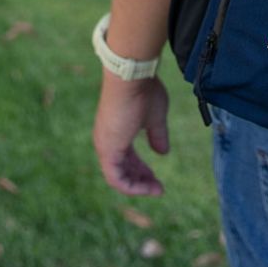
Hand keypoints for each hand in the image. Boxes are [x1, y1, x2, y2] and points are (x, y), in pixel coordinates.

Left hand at [93, 72, 170, 195]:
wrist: (131, 76)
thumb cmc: (143, 91)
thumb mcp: (155, 117)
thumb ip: (157, 135)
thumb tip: (162, 152)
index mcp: (115, 132)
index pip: (126, 159)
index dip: (141, 170)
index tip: (157, 178)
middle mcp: (106, 140)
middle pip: (122, 170)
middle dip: (141, 181)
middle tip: (158, 188)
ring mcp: (105, 145)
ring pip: (117, 177)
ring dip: (137, 186)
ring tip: (156, 190)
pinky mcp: (107, 149)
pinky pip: (115, 178)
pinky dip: (131, 186)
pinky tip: (147, 188)